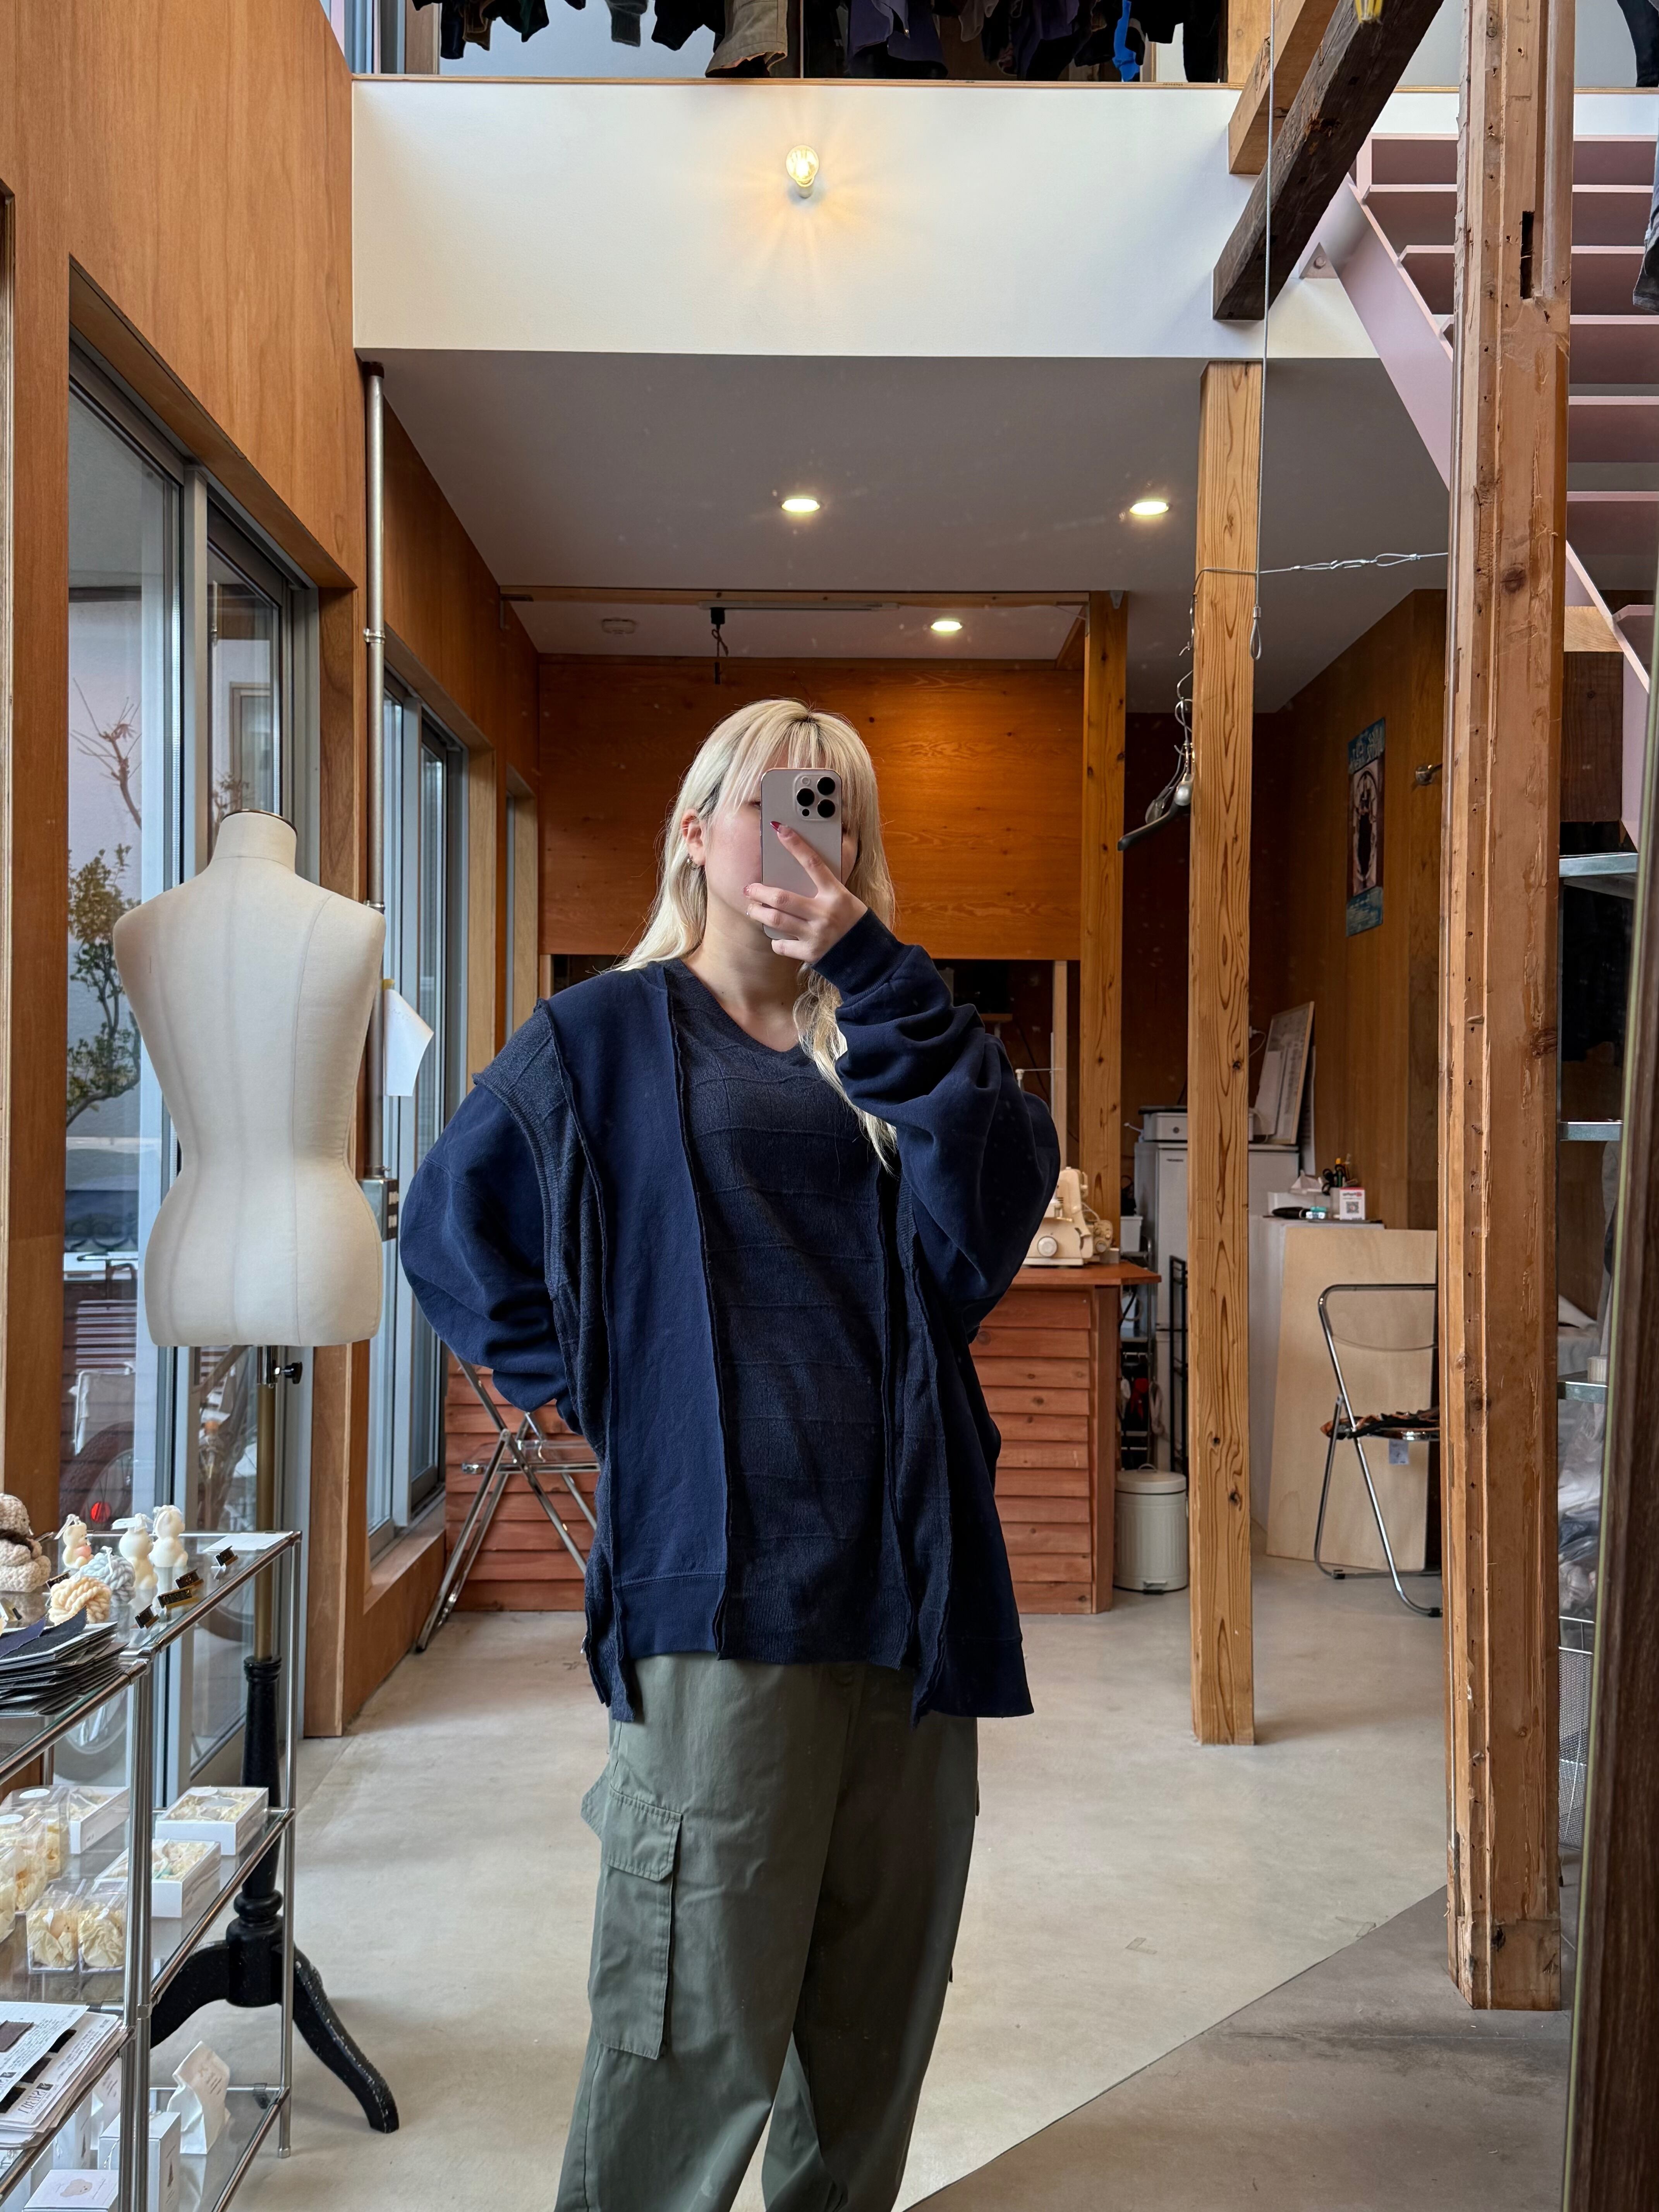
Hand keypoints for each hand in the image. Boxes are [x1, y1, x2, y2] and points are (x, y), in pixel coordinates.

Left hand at [746, 825, 866, 963]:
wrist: (869, 956)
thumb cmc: (855, 923)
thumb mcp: (846, 899)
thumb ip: (825, 889)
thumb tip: (798, 874)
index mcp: (836, 894)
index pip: (813, 863)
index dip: (795, 845)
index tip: (779, 829)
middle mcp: (825, 912)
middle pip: (782, 897)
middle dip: (759, 892)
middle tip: (749, 889)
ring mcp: (816, 934)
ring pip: (776, 920)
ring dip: (759, 913)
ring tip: (752, 909)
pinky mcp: (811, 953)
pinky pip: (782, 945)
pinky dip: (775, 940)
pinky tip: (776, 936)